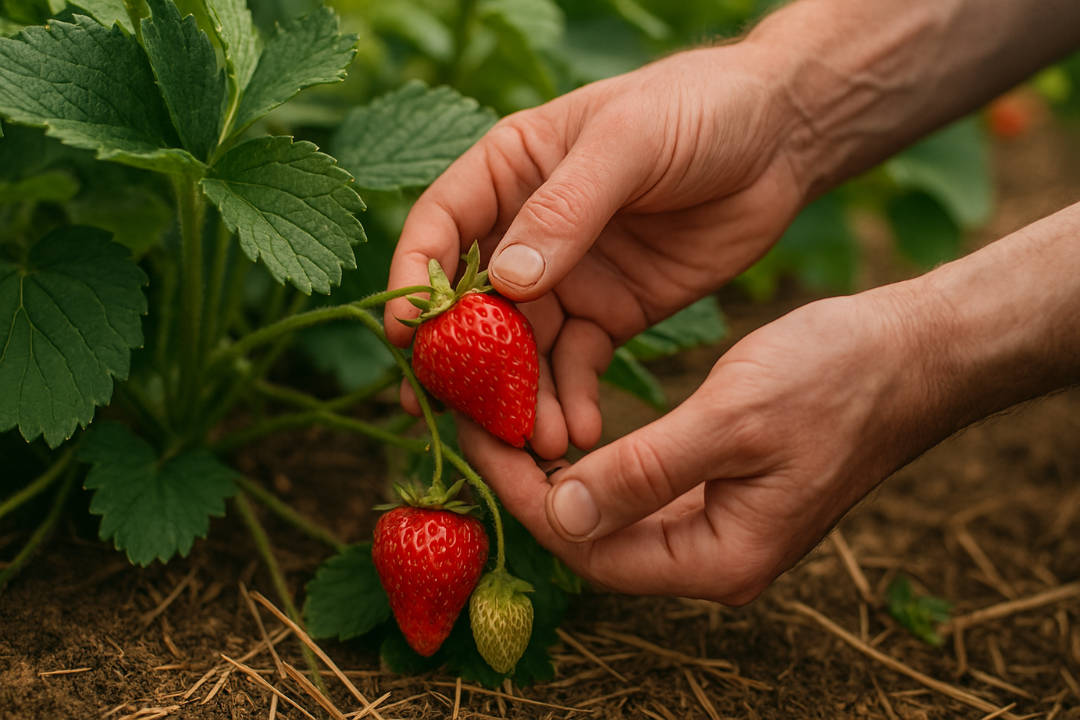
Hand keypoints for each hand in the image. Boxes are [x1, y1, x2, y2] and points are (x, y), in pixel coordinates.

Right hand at [386, 42, 809, 458]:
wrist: (782, 139)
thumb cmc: (699, 110)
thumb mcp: (628, 142)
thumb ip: (566, 208)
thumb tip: (505, 281)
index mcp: (509, 170)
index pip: (440, 228)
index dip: (415, 281)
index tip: (406, 336)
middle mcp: (525, 230)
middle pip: (474, 307)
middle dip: (463, 367)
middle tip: (453, 420)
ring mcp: (568, 278)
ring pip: (523, 351)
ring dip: (521, 400)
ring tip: (537, 445)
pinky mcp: (611, 314)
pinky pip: (578, 367)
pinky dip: (572, 402)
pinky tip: (579, 435)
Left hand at [456, 286, 954, 602]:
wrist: (912, 355)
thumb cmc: (836, 379)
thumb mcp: (734, 419)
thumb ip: (646, 472)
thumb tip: (562, 512)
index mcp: (717, 559)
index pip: (585, 543)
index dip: (516, 490)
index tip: (468, 431)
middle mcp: (711, 558)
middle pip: (589, 536)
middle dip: (522, 479)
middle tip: (470, 418)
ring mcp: (716, 527)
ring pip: (608, 511)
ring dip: (553, 466)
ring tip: (500, 414)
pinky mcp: (719, 492)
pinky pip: (636, 488)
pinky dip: (593, 455)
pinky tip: (562, 419)